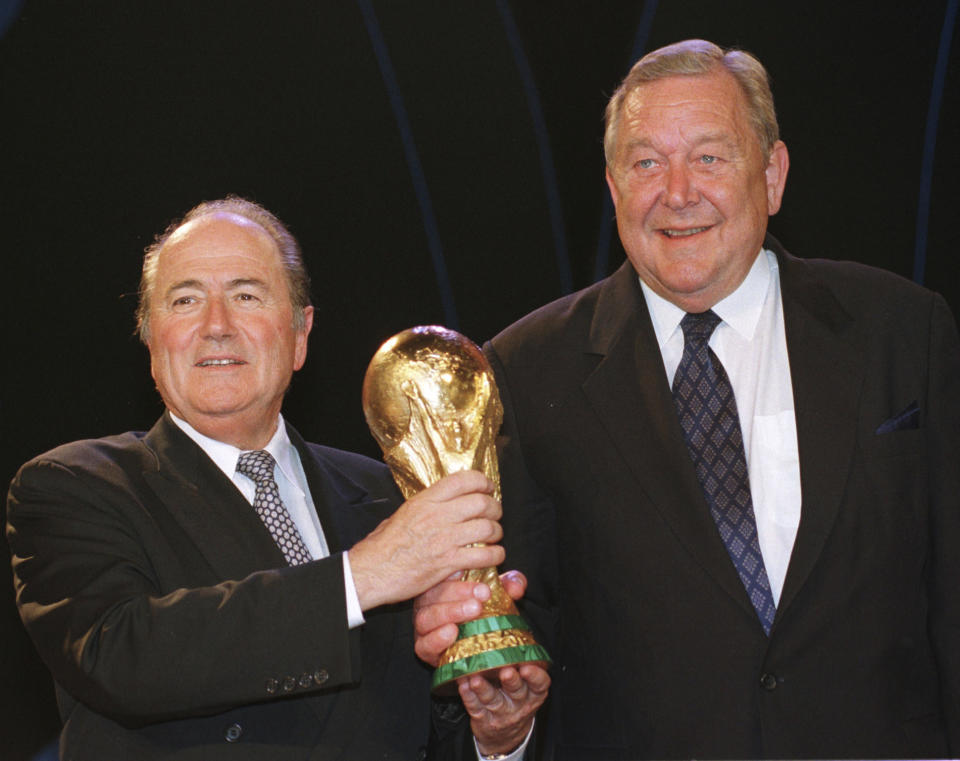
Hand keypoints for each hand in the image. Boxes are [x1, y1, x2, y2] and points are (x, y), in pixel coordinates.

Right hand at [350, 470, 504, 610]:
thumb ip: (424, 506)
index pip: (463, 480)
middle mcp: (437, 516)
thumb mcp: (402, 514)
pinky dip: (495, 555)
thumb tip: (441, 502)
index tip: (488, 488)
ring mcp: (444, 539)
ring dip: (496, 532)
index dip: (482, 482)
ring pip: (487, 528)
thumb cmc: (382, 546)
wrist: (371, 571)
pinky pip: (483, 555)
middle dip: (495, 508)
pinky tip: (494, 555)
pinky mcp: (448, 562)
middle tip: (495, 514)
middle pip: (481, 503)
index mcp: (425, 500)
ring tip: (494, 536)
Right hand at [413, 571, 526, 666]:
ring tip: (474, 610)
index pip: (440, 575)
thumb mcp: (500, 596)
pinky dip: (436, 638)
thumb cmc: (485, 614)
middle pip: (432, 594)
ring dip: (450, 612)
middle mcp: (427, 604)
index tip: (469, 571)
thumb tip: (516, 586)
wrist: (484, 651)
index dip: (454, 572)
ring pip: (426, 617)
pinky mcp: (424, 649)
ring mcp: (423, 627)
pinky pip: (423, 645)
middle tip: (484, 593)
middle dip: (458, 591)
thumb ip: (510, 586)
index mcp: (440, 586)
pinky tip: (452, 632)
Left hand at [461, 664, 549, 755]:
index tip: (527, 667)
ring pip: (493, 700)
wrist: (505, 734)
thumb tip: (507, 633)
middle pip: (516, 691)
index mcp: (533, 693)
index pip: (539, 684)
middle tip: (505, 671)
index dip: (535, 676)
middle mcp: (519, 703)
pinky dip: (468, 696)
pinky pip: (475, 707)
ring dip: (483, 688)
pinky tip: (463, 685)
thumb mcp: (526, 687)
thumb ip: (521, 665)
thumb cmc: (515, 700)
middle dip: (511, 681)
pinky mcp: (484, 719)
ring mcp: (501, 713)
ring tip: (475, 679)